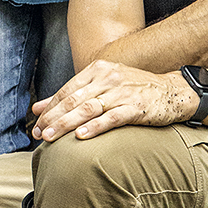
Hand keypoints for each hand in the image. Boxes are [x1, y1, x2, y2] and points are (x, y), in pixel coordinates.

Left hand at [32, 59, 195, 142]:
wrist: (171, 91)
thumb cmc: (134, 89)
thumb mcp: (104, 85)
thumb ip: (72, 95)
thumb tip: (38, 108)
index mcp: (98, 70)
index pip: (67, 90)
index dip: (49, 108)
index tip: (36, 124)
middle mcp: (108, 78)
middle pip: (73, 100)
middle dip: (53, 118)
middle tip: (38, 134)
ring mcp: (121, 92)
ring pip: (88, 109)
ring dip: (66, 124)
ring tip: (51, 137)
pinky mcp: (135, 107)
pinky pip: (111, 118)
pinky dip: (94, 127)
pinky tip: (81, 136)